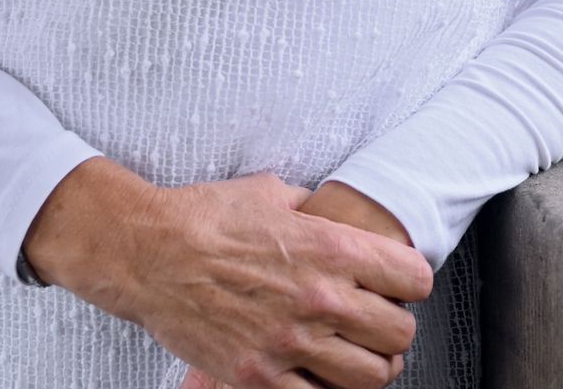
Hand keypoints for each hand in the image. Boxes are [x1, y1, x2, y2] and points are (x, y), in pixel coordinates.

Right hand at [177, 179, 421, 388]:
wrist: (149, 252)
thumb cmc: (205, 216)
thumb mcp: (273, 193)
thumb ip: (315, 211)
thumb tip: (335, 218)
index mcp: (329, 248)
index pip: (414, 277)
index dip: (409, 280)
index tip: (397, 283)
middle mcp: (319, 299)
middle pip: (399, 333)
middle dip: (393, 326)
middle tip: (375, 321)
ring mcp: (290, 344)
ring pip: (372, 377)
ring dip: (368, 365)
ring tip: (353, 353)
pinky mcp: (259, 378)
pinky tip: (315, 374)